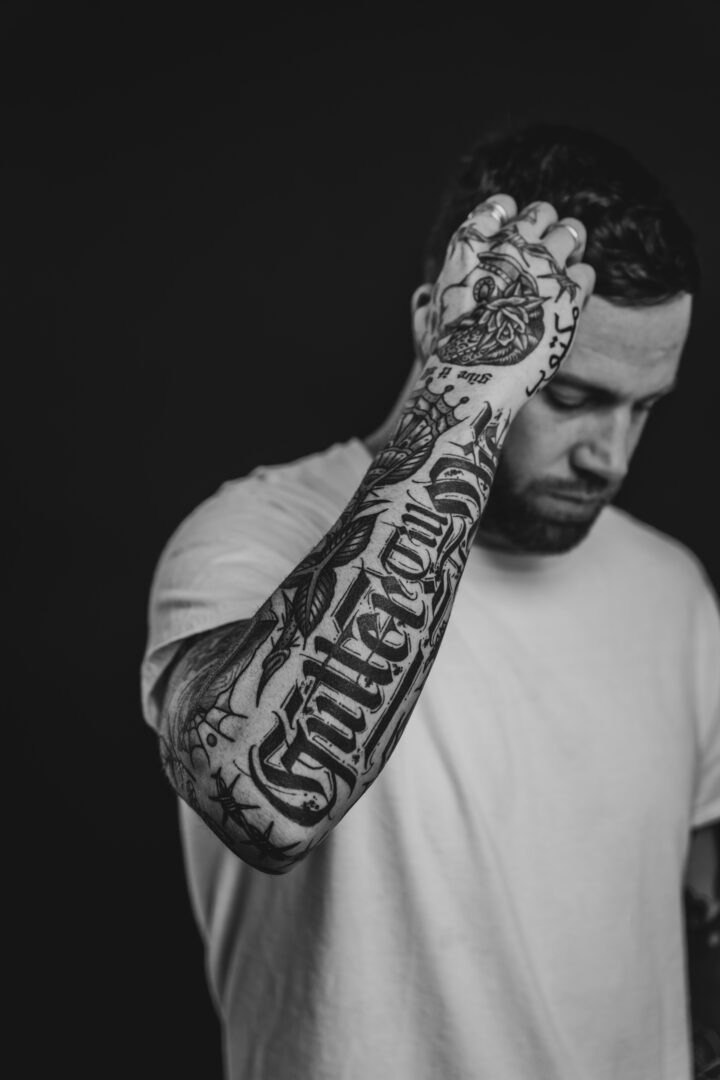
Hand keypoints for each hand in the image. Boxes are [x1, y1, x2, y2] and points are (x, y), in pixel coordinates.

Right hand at [416, 194, 594, 401]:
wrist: (475, 380)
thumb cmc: (445, 359)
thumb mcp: (426, 325)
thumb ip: (425, 305)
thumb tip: (423, 296)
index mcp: (469, 246)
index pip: (498, 206)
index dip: (509, 214)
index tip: (512, 230)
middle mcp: (508, 247)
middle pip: (541, 212)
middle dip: (546, 226)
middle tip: (547, 248)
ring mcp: (541, 266)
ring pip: (571, 232)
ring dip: (571, 247)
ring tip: (566, 267)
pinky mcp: (568, 293)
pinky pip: (585, 271)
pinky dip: (580, 284)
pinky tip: (570, 301)